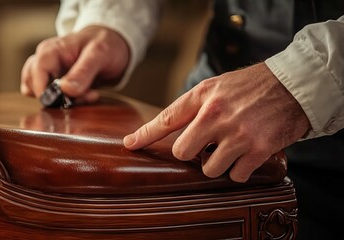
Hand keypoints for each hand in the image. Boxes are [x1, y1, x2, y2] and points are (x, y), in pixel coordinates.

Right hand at [21, 26, 128, 102]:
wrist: (114, 44)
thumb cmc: (106, 44)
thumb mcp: (99, 54)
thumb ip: (83, 71)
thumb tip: (65, 90)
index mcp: (52, 50)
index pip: (36, 71)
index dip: (44, 89)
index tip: (61, 102)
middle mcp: (45, 60)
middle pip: (33, 84)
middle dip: (57, 97)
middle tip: (85, 95)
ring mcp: (49, 72)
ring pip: (40, 93)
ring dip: (61, 101)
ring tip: (85, 95)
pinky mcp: (55, 84)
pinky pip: (51, 98)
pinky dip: (65, 102)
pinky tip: (82, 97)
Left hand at [123, 63, 310, 181]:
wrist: (296, 85)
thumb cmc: (253, 86)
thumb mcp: (217, 85)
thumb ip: (194, 105)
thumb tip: (169, 128)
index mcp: (203, 96)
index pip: (166, 119)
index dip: (144, 135)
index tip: (129, 144)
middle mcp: (216, 114)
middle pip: (182, 152)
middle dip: (191, 154)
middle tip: (206, 146)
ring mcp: (237, 133)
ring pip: (208, 169)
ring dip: (217, 164)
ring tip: (230, 149)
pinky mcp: (258, 149)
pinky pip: (235, 175)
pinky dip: (239, 170)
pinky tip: (247, 155)